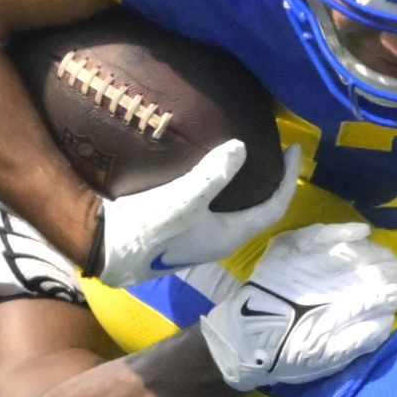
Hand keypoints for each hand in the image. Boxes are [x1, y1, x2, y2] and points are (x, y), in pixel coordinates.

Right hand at [93, 140, 299, 286]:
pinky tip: (207, 169)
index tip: (295, 148)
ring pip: (235, 210)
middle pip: (258, 210)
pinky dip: (222, 188)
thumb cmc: (144, 228)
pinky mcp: (180, 232)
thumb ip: (213, 175)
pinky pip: (214, 207)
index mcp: (229, 236)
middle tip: (274, 151)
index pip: (274, 207)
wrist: (102, 248)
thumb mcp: (182, 200)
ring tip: (245, 156)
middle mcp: (219, 241)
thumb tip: (241, 147)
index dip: (289, 178)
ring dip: (245, 185)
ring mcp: (199, 239)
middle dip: (270, 181)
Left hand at [199, 222, 396, 390]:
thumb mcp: (326, 360)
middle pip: (370, 270)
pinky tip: (362, 231)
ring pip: (352, 251)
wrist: (240, 343)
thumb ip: (358, 340)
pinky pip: (319, 234)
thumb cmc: (286, 357)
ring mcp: (306, 264)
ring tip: (391, 257)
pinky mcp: (288, 252)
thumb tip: (388, 319)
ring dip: (377, 253)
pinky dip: (342, 231)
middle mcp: (325, 283)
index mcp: (338, 311)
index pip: (379, 296)